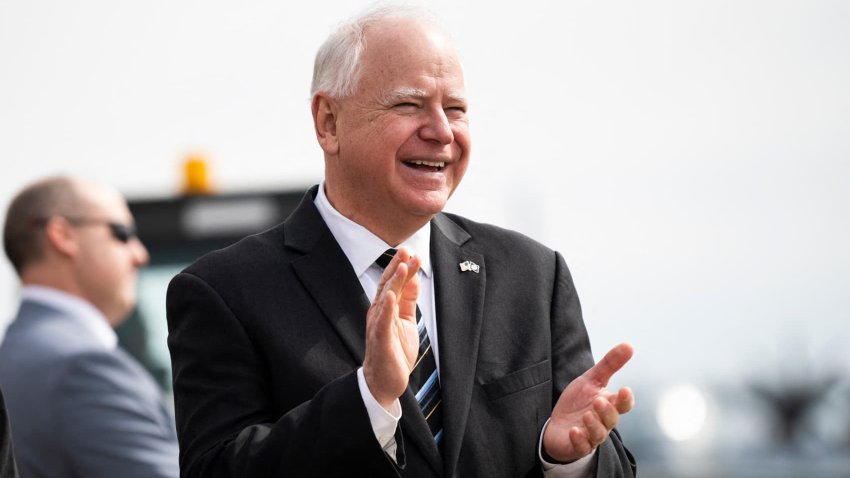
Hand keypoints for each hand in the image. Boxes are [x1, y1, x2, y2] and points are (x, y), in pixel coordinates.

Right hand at [362, 248, 420, 409]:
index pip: (392, 282)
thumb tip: (414, 278)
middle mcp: (378, 313)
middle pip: (387, 285)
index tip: (411, 251)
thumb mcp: (406, 320)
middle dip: (397, 267)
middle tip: (406, 251)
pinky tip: (390, 295)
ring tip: (402, 266)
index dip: (401, 266)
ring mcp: (378, 325)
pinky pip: (382, 321)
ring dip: (394, 281)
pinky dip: (386, 307)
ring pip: (385, 299)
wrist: (385, 381)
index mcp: (385, 308)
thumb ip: (409, 300)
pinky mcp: (380, 339)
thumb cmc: (394, 351)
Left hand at [542, 343, 634, 462]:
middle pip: (612, 419)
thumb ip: (610, 364)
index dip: (625, 399)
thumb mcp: (591, 380)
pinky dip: (579, 440)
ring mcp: (591, 435)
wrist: (558, 425)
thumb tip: (629, 345)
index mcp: (608, 405)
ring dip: (594, 425)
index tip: (624, 389)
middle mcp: (603, 422)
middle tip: (598, 401)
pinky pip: (582, 446)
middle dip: (607, 411)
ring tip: (586, 414)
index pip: (623, 404)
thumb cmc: (578, 402)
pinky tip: (574, 431)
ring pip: (599, 434)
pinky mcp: (577, 446)